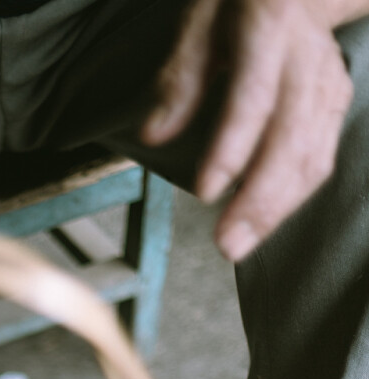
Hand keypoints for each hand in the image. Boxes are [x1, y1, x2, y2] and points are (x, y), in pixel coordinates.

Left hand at [143, 0, 353, 259]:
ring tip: (238, 245)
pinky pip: (320, 158)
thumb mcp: (200, 20)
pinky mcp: (335, 102)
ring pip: (312, 155)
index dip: (231, 149)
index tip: (205, 191)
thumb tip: (153, 134)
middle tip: (226, 244)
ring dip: (276, 209)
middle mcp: (307, 56)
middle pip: (290, 137)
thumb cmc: (237, 2)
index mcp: (270, 24)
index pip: (253, 97)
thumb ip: (180, 78)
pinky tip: (262, 223)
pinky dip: (291, 197)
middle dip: (258, 198)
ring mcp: (327, 80)